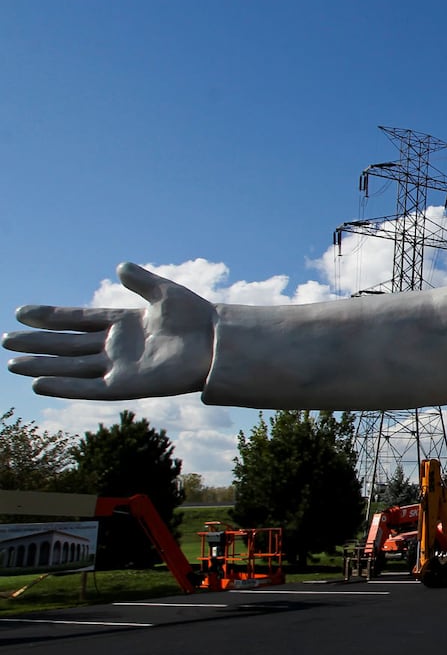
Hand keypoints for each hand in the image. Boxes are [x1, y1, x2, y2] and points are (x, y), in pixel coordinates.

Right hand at [5, 262, 213, 398]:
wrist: (218, 343)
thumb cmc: (197, 318)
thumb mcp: (165, 292)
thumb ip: (141, 280)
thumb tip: (120, 266)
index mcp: (123, 323)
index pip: (78, 318)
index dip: (51, 316)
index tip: (22, 311)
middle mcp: (116, 346)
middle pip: (67, 344)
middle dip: (38, 343)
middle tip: (5, 340)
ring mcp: (119, 367)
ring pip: (71, 366)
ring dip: (42, 365)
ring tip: (11, 363)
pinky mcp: (127, 386)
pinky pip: (89, 388)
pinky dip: (66, 386)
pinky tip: (39, 383)